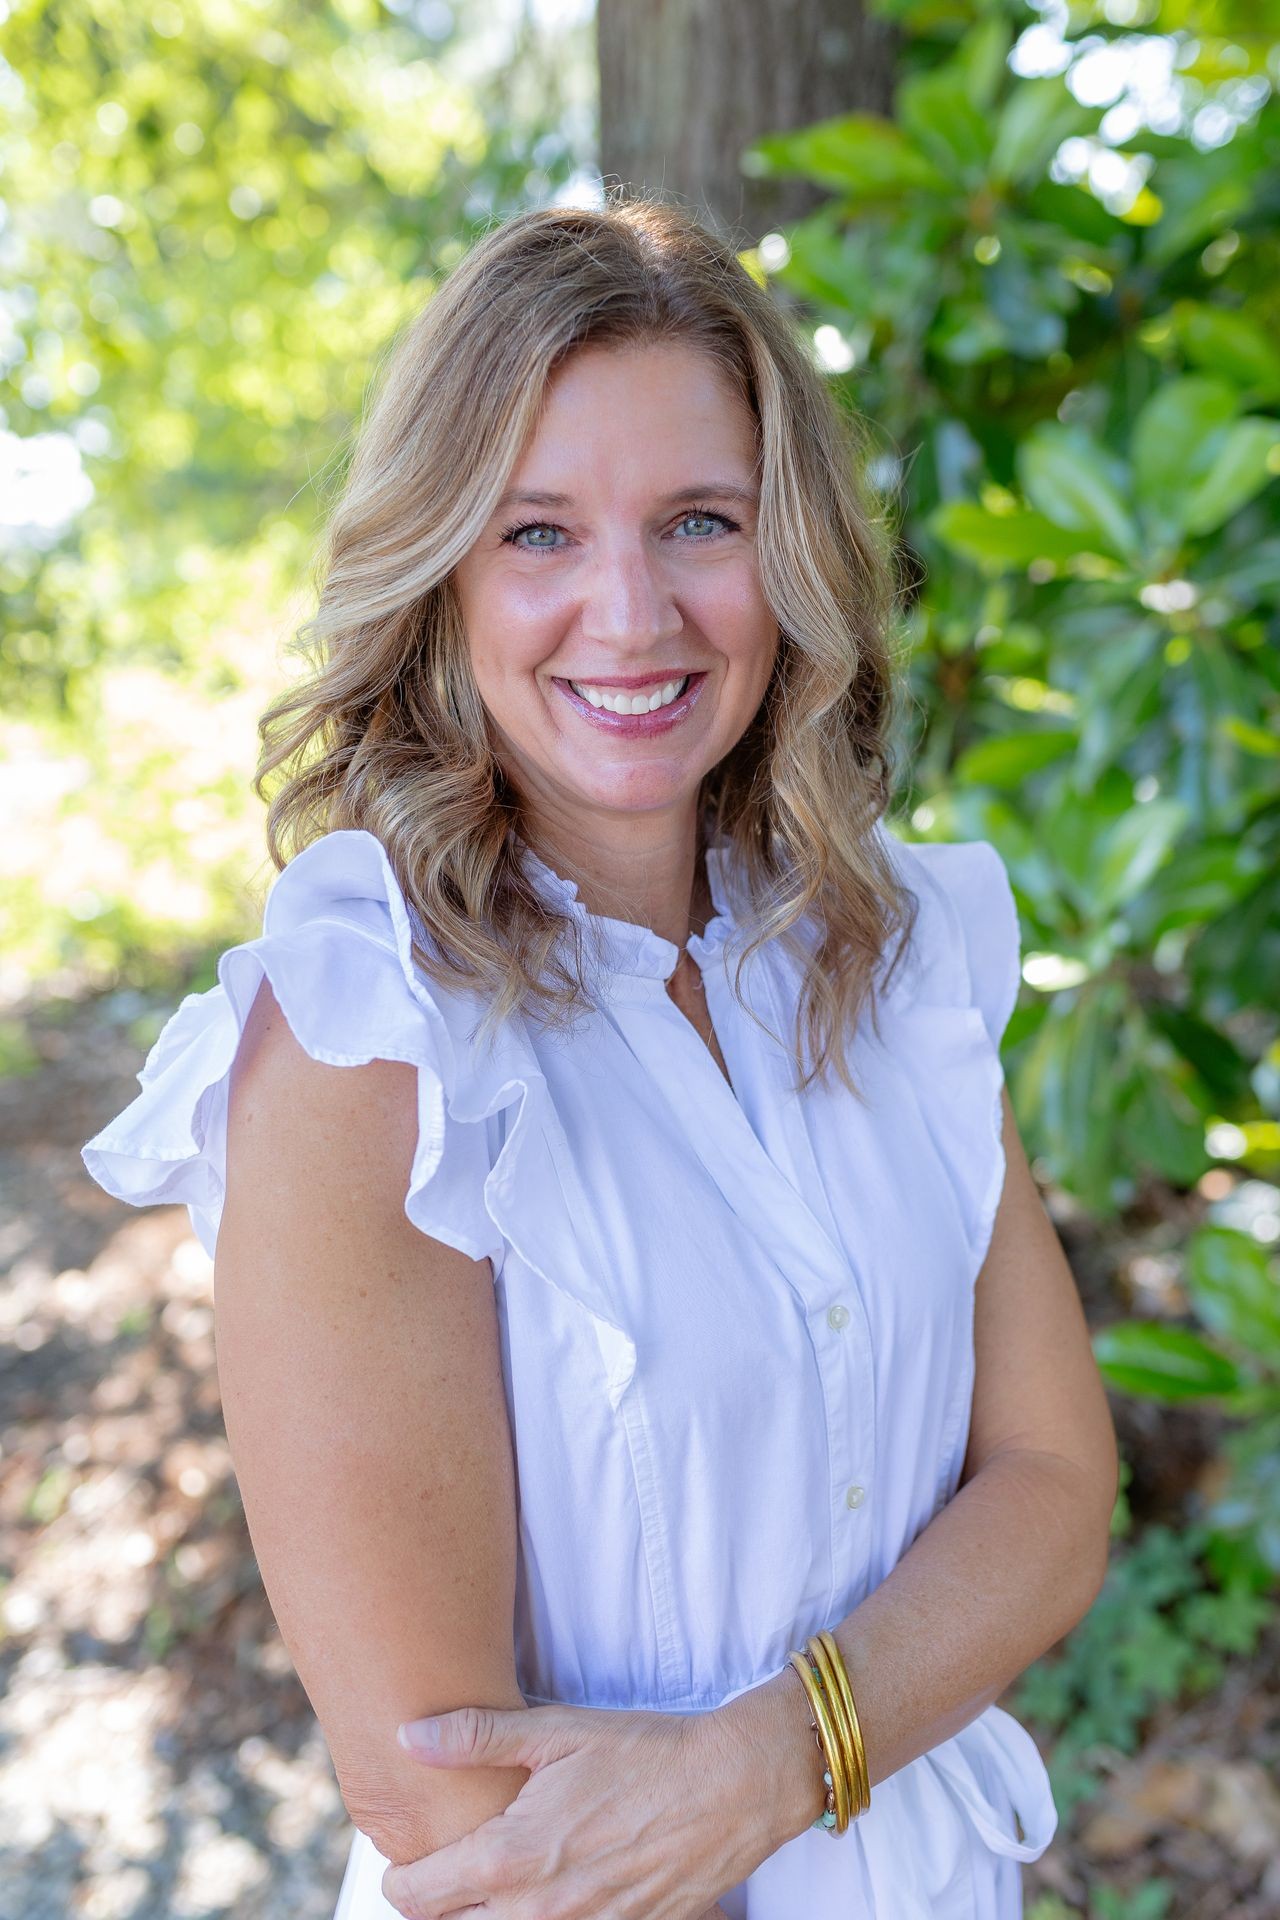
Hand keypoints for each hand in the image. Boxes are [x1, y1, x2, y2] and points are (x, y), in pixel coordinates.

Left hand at [379, 1701, 752, 1918]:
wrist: (730, 1789)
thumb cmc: (644, 1754)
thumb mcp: (557, 1731)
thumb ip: (475, 1737)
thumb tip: (409, 1736)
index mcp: (510, 1856)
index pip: (416, 1896)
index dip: (402, 1875)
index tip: (412, 1856)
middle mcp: (537, 1911)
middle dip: (441, 1905)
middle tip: (456, 1867)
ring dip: (491, 1916)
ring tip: (505, 1878)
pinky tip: (557, 1891)